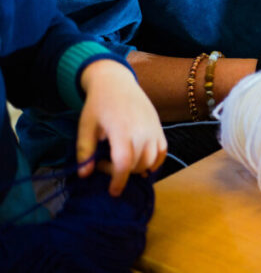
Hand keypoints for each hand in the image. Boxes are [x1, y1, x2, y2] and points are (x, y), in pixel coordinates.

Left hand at [77, 60, 165, 195]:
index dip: (118, 180)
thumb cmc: (98, 104)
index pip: (124, 163)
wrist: (116, 83)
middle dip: (121, 173)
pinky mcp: (159, 128)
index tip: (112, 191)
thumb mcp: (85, 127)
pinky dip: (154, 161)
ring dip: (137, 168)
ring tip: (121, 161)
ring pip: (151, 160)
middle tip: (105, 164)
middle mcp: (141, 130)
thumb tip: (85, 175)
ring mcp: (153, 129)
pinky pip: (162, 151)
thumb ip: (84, 151)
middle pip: (137, 164)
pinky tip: (140, 162)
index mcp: (121, 129)